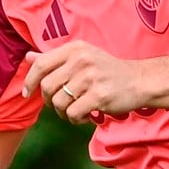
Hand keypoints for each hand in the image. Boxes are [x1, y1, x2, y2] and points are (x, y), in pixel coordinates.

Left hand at [22, 40, 145, 121]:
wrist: (140, 80)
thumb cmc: (108, 71)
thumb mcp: (82, 57)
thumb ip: (55, 59)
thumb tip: (28, 57)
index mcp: (75, 49)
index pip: (41, 64)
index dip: (30, 81)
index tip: (28, 93)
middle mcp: (81, 60)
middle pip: (47, 86)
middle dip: (49, 101)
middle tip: (59, 105)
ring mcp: (90, 78)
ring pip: (59, 103)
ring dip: (63, 113)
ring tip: (75, 111)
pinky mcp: (99, 95)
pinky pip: (73, 113)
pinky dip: (76, 119)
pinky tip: (85, 116)